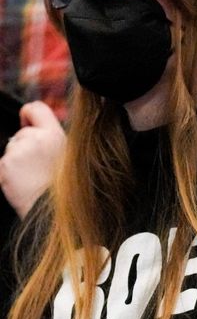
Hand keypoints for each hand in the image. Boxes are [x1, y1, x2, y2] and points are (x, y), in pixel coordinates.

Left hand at [0, 101, 65, 217]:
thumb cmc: (63, 186)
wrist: (51, 211)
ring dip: (17, 160)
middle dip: (25, 145)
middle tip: (38, 165)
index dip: (29, 115)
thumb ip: (51, 138)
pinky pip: (3, 163)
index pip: (34, 108)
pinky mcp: (4, 165)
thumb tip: (34, 129)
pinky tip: (22, 181)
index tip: (28, 124)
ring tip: (31, 175)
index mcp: (54, 134)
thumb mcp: (67, 155)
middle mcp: (35, 139)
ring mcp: (17, 152)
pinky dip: (8, 172)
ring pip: (11, 148)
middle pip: (21, 133)